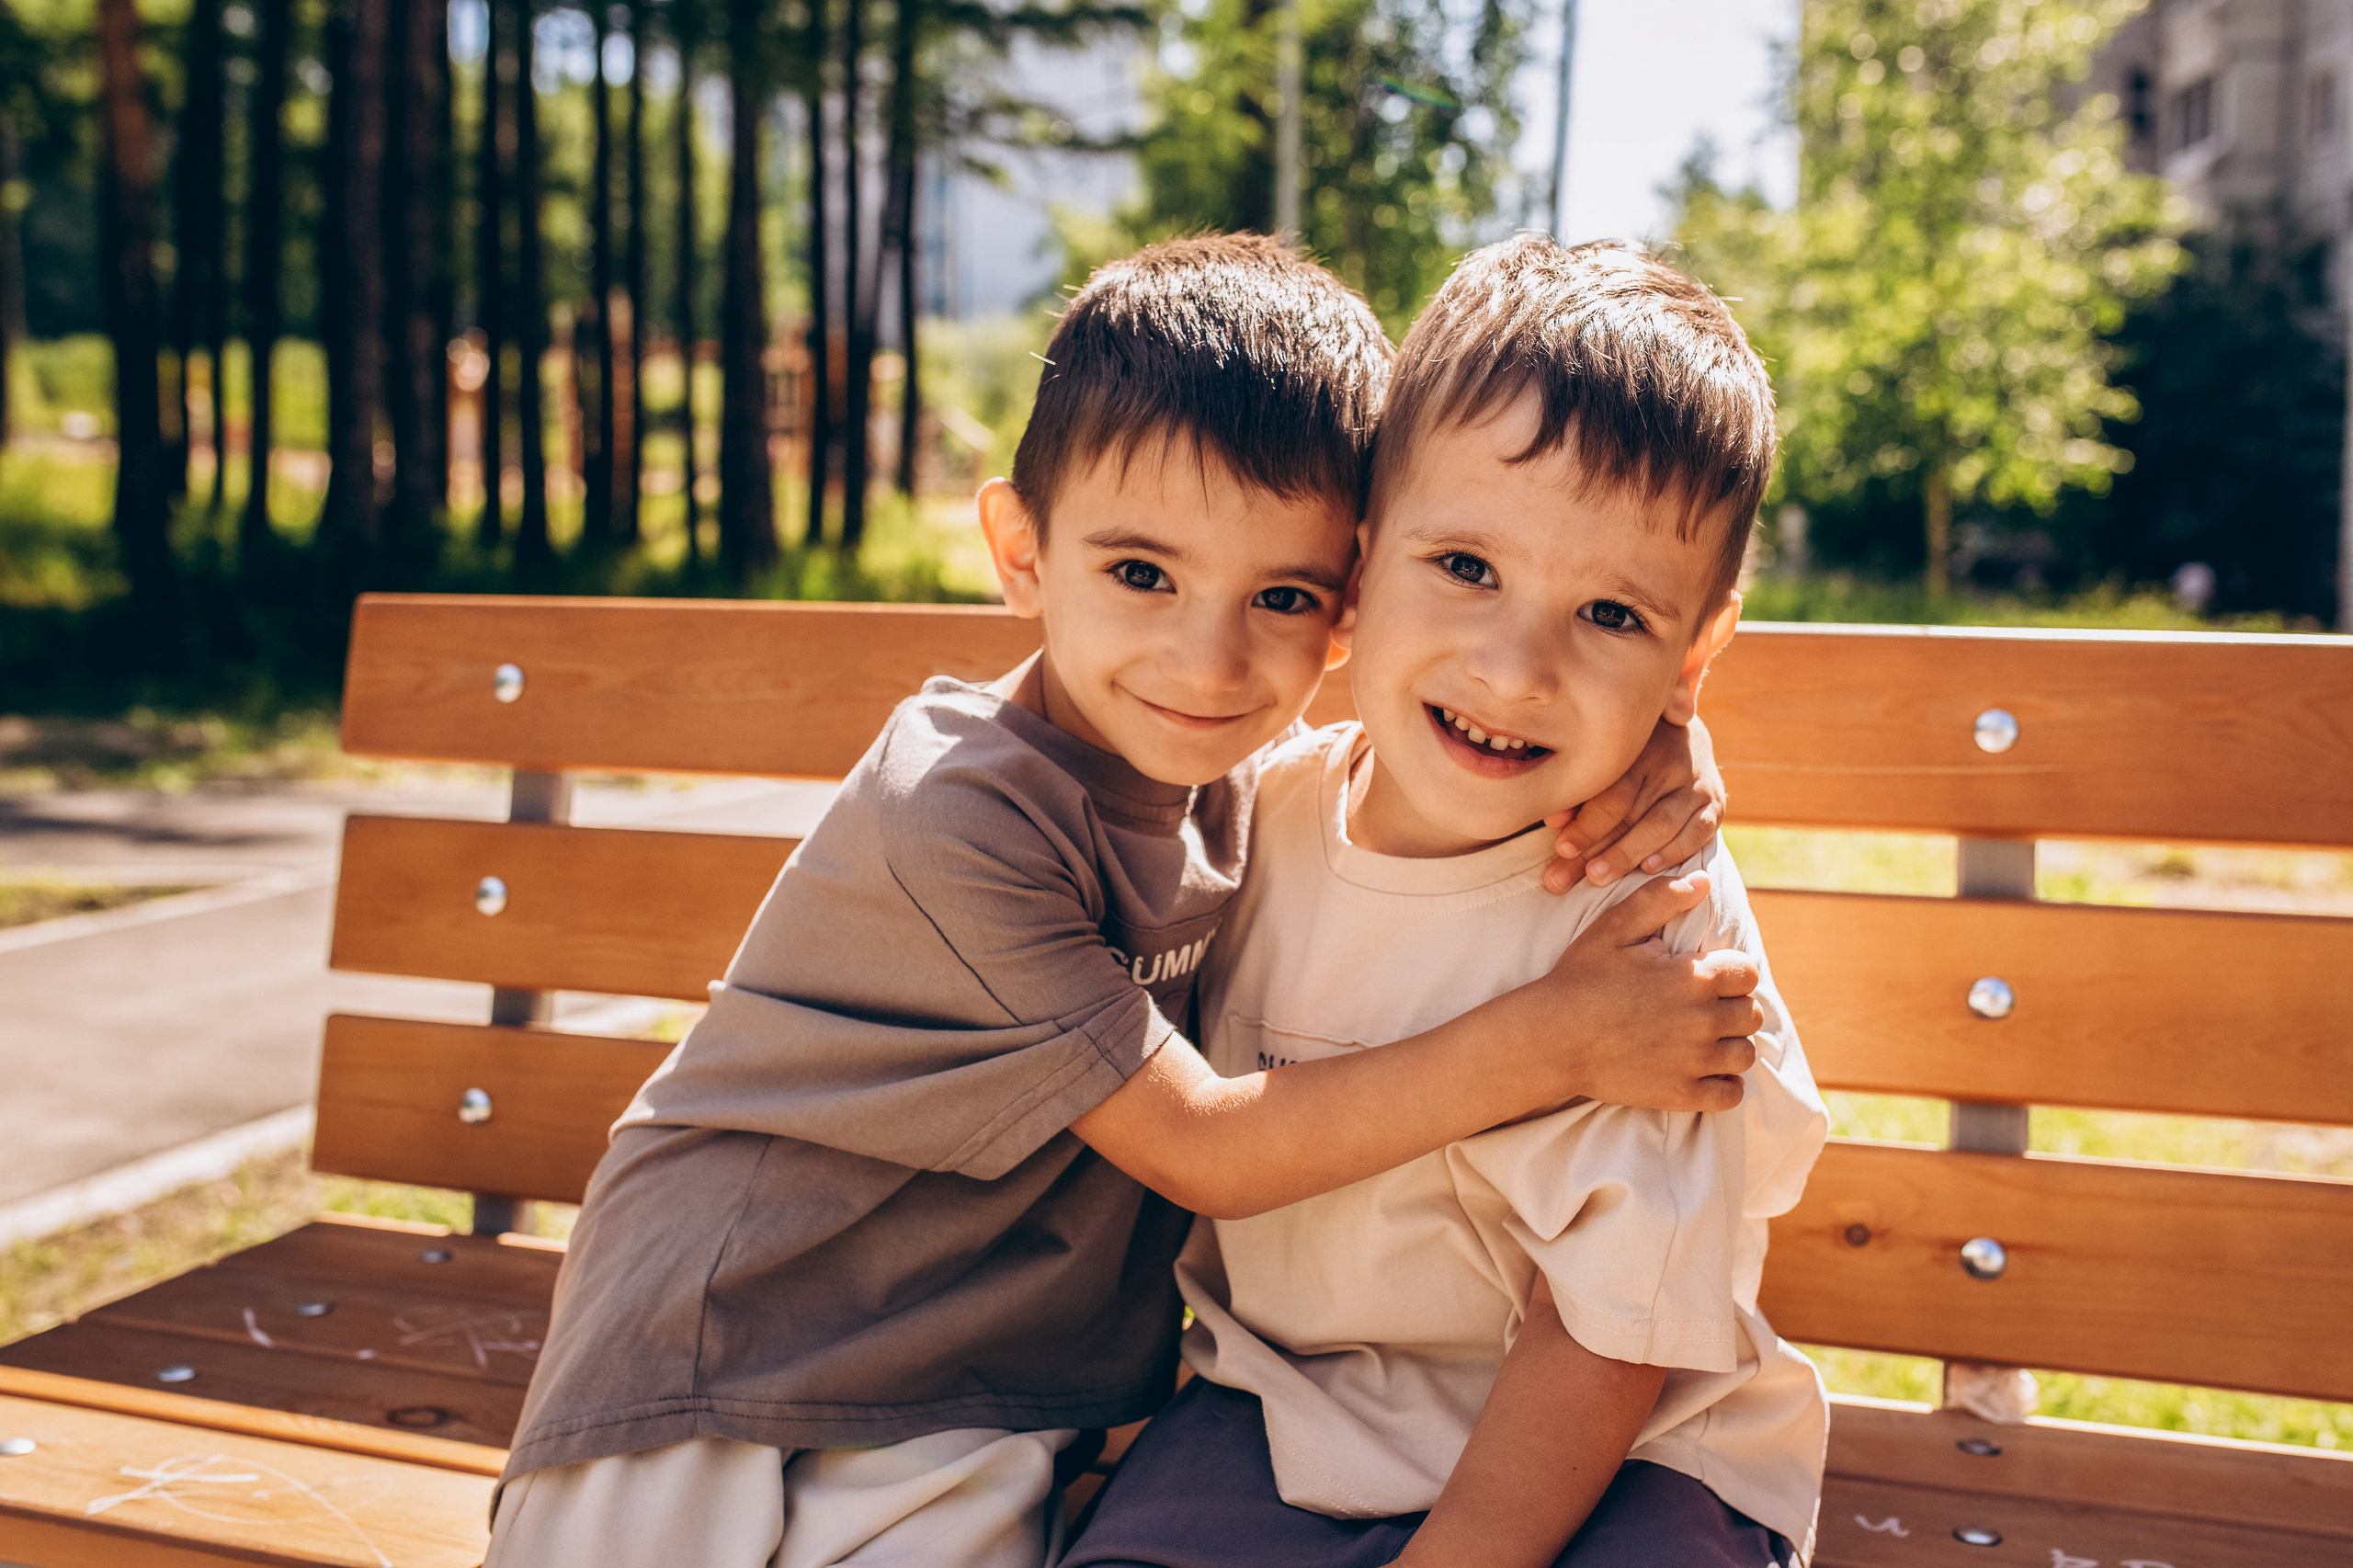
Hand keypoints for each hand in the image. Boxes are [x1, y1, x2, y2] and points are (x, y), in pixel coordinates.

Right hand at [1503, 870, 1759, 1112]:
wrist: (1550, 1039)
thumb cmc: (1579, 979)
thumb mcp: (1613, 928)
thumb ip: (1659, 899)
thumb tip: (1701, 881)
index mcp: (1693, 977)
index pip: (1748, 973)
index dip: (1731, 973)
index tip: (1708, 977)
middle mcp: (1702, 1020)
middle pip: (1751, 1014)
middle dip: (1732, 1007)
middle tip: (1703, 1008)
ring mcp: (1694, 1061)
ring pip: (1745, 1053)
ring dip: (1730, 1045)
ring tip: (1704, 1039)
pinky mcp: (1681, 1094)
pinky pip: (1730, 1094)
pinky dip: (1724, 1084)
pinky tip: (1702, 1070)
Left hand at [1542, 715, 1725, 893]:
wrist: (1685, 731)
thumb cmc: (1631, 753)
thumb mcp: (1607, 760)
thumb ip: (1583, 790)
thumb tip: (1552, 821)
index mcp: (1639, 748)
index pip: (1613, 794)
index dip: (1586, 824)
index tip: (1561, 849)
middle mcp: (1672, 763)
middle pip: (1632, 815)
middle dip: (1597, 850)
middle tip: (1564, 877)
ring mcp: (1697, 785)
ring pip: (1662, 826)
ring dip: (1628, 855)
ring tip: (1597, 877)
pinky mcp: (1715, 804)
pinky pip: (1697, 833)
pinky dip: (1672, 853)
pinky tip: (1647, 869)